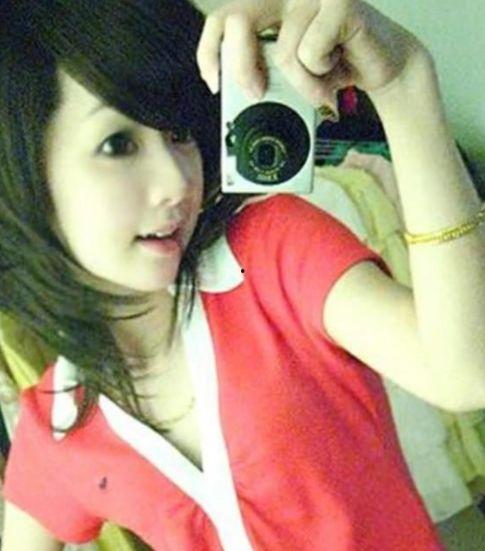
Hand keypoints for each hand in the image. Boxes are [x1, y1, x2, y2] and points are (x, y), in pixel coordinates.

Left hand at [196, 0, 431, 109]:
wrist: (383, 67)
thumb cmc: (334, 69)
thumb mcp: (288, 75)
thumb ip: (261, 72)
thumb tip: (231, 93)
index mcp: (269, 8)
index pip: (222, 19)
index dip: (209, 52)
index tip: (215, 84)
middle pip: (238, 22)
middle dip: (242, 68)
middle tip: (256, 94)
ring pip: (282, 50)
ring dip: (301, 84)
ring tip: (320, 86)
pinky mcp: (339, 2)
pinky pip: (310, 52)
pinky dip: (320, 76)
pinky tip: (338, 66)